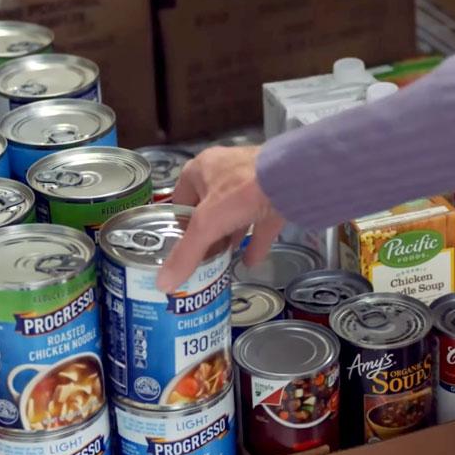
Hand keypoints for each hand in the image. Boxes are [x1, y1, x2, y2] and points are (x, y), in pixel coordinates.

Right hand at [157, 146, 285, 291]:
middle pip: (208, 209)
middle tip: (202, 259)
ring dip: (229, 237)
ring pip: (234, 215)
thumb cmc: (238, 193)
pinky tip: (249, 263)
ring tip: (222, 261)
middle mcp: (223, 172)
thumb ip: (187, 254)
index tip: (182, 249)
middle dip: (206, 234)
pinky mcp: (273, 196)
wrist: (291, 177)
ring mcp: (251, 183)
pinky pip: (259, 223)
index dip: (180, 225)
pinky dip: (254, 242)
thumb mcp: (206, 225)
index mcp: (200, 170)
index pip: (180, 200)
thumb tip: (163, 284)